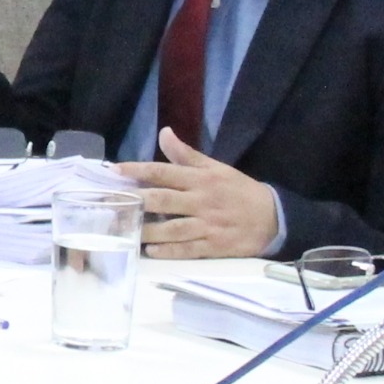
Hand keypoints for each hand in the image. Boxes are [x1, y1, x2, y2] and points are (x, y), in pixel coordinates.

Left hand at [117, 129, 281, 260]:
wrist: (273, 218)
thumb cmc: (238, 190)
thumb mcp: (215, 168)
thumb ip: (186, 154)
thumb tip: (164, 133)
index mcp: (201, 179)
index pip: (164, 172)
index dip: (138, 171)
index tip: (114, 170)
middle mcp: (201, 201)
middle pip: (164, 200)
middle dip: (136, 200)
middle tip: (110, 203)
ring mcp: (207, 225)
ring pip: (173, 228)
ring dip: (148, 229)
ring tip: (125, 230)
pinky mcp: (213, 246)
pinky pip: (188, 249)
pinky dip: (169, 251)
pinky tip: (151, 251)